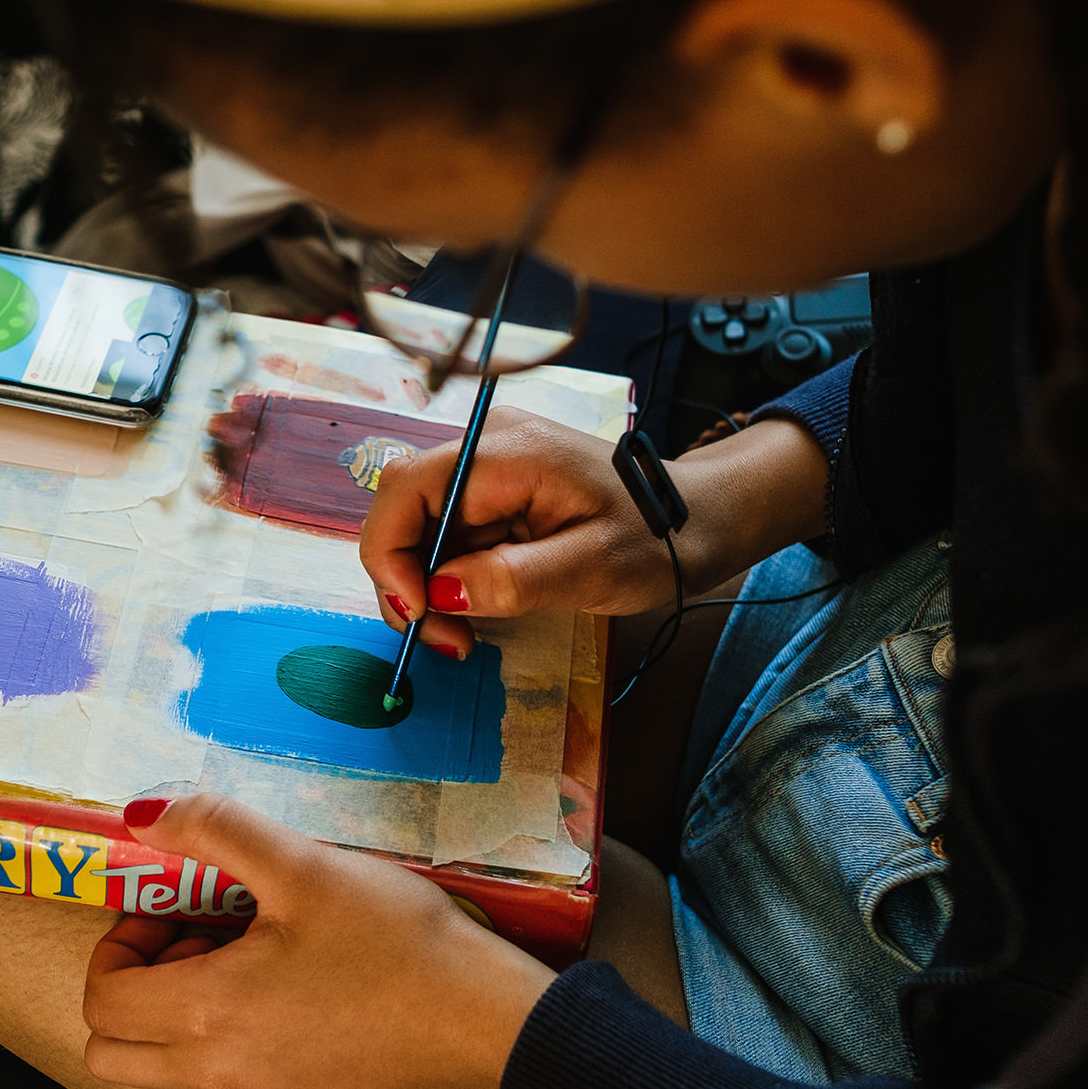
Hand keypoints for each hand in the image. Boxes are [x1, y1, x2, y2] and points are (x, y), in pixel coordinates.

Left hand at [81, 794, 555, 1088]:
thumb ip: (215, 830)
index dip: (120, 947)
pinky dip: (215, 1068)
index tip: (171, 913)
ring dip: (173, 1027)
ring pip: (160, 1081)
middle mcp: (214, 1080)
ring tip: (241, 976)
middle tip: (196, 944)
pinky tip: (270, 1021)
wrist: (480, 1020)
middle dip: (135, 990)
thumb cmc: (397, 942)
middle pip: (112, 1051)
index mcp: (206, 1013)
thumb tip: (142, 815)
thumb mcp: (304, 864)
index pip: (102, 998)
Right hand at [359, 409, 830, 657]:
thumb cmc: (656, 538)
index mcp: (506, 453)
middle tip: (445, 640)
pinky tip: (476, 611)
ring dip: (425, 589)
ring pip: (417, 529)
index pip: (405, 488)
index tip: (422, 614)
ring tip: (463, 635)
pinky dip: (447, 581)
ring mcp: (485, 469)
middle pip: (401, 510)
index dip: (391, 554)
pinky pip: (445, 537)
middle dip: (405, 581)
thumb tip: (441, 592)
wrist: (696, 520)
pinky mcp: (492, 494)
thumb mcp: (593, 568)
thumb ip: (514, 579)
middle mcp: (483, 448)